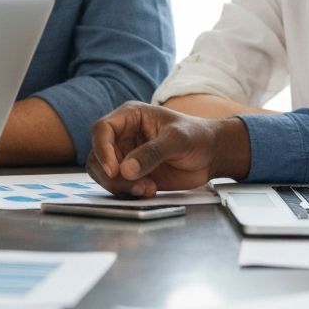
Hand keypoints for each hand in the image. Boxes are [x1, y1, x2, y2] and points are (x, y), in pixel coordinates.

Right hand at [86, 101, 249, 196]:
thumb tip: (125, 169)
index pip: (102, 129)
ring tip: (147, 189)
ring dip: (120, 186)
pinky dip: (128, 192)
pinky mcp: (132, 175)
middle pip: (98, 156)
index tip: (114, 169)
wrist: (211, 154)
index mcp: (130, 116)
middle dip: (112, 175)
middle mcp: (123, 135)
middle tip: (135, 185)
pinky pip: (117, 186)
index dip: (102, 149)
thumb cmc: (197, 136)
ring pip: (104, 174)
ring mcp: (126, 156)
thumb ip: (152, 152)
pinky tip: (149, 190)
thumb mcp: (177, 140)